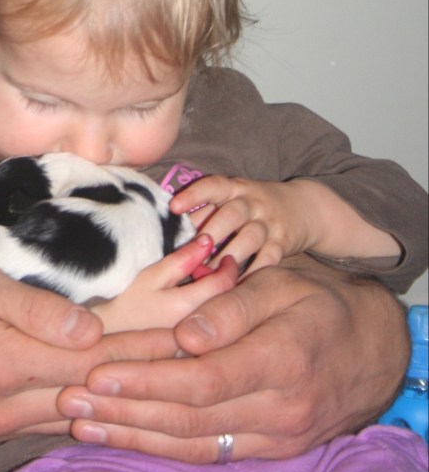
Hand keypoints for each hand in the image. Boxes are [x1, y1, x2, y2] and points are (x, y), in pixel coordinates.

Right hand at [0, 251, 178, 437]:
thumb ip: (29, 308)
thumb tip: (91, 328)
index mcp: (1, 361)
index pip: (96, 359)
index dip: (148, 346)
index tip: (195, 332)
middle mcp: (4, 405)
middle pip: (95, 391)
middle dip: (150, 372)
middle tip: (203, 354)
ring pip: (79, 414)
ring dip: (127, 395)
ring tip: (176, 377)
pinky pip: (54, 421)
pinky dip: (92, 409)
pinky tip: (120, 401)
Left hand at [58, 255, 408, 461]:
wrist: (371, 349)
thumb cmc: (319, 303)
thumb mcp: (283, 285)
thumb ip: (234, 310)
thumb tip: (185, 336)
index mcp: (281, 359)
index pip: (202, 379)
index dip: (146, 379)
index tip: (97, 373)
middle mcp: (278, 407)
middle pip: (188, 415)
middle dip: (123, 410)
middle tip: (69, 401)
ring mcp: (275, 436)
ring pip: (193, 441)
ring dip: (133, 434)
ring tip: (82, 424)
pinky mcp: (269, 449)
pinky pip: (210, 453)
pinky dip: (162, 448)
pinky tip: (124, 438)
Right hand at [90, 236, 237, 332]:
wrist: (102, 339)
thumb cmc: (122, 303)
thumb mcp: (150, 275)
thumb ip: (182, 259)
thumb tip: (208, 241)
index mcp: (186, 308)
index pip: (224, 284)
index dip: (228, 267)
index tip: (224, 257)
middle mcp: (195, 328)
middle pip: (225, 301)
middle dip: (221, 282)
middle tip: (206, 272)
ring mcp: (192, 342)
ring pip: (216, 313)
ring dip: (213, 297)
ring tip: (194, 288)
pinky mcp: (187, 350)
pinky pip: (206, 327)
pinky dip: (204, 312)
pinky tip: (187, 306)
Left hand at [171, 175, 314, 272]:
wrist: (304, 207)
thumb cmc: (253, 206)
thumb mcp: (233, 199)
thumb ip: (204, 210)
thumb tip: (167, 229)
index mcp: (235, 189)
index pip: (214, 186)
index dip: (194, 194)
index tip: (174, 207)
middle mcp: (253, 203)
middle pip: (231, 214)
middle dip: (210, 233)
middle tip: (189, 252)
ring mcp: (269, 222)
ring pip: (249, 238)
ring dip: (227, 257)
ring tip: (207, 274)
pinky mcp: (283, 242)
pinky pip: (268, 259)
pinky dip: (252, 273)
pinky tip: (235, 285)